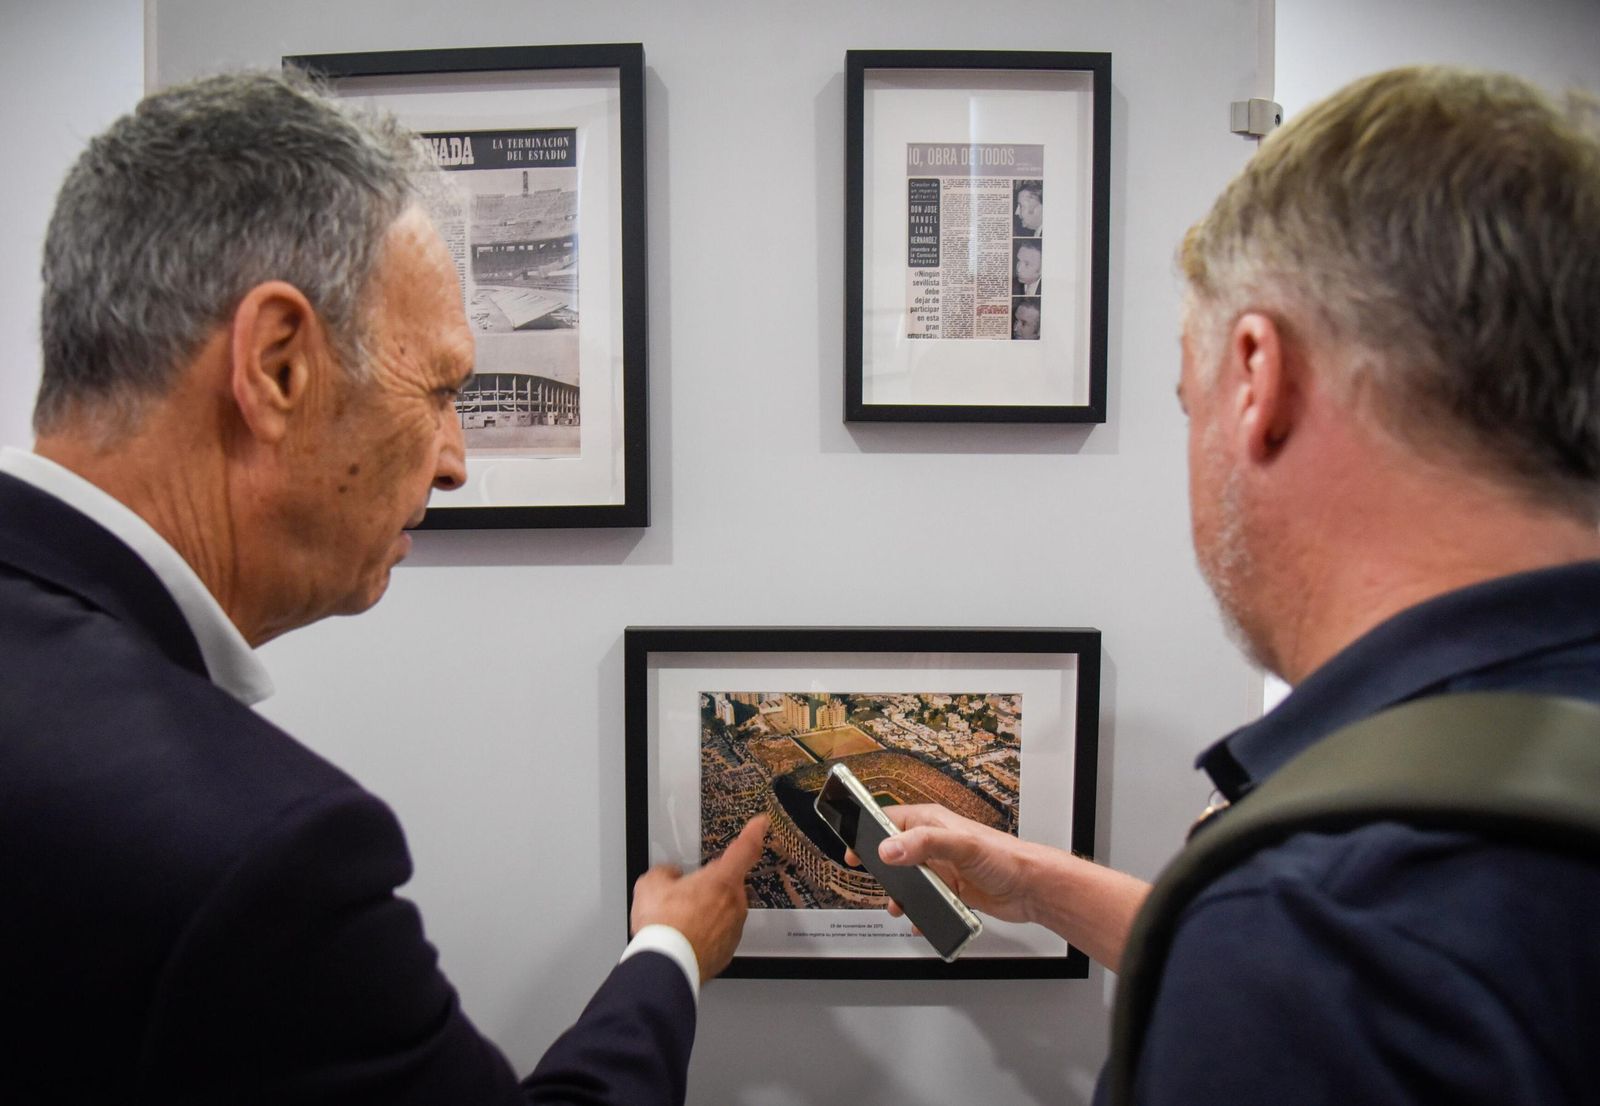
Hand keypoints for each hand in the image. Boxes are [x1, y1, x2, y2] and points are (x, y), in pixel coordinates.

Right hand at [630, 814, 768, 982]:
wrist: (666, 967)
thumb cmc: (664, 927)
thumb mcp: (650, 885)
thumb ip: (665, 873)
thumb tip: (669, 875)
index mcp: (721, 880)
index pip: (745, 848)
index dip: (754, 833)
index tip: (761, 824)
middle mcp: (734, 904)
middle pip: (727, 885)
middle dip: (708, 888)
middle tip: (682, 898)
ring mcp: (733, 929)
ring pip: (722, 911)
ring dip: (705, 913)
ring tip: (678, 923)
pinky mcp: (727, 951)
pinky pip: (718, 934)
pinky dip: (705, 934)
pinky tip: (684, 938)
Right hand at [845, 804, 1037, 924]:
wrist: (1031, 889)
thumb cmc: (1006, 858)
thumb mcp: (961, 845)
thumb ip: (924, 844)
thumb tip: (889, 849)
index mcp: (933, 823)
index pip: (890, 820)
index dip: (869, 833)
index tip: (853, 847)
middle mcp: (935, 843)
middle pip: (895, 851)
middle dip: (882, 868)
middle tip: (872, 880)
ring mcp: (942, 867)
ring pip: (908, 878)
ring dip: (899, 893)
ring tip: (897, 905)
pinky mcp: (950, 889)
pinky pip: (925, 898)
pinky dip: (918, 909)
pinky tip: (919, 918)